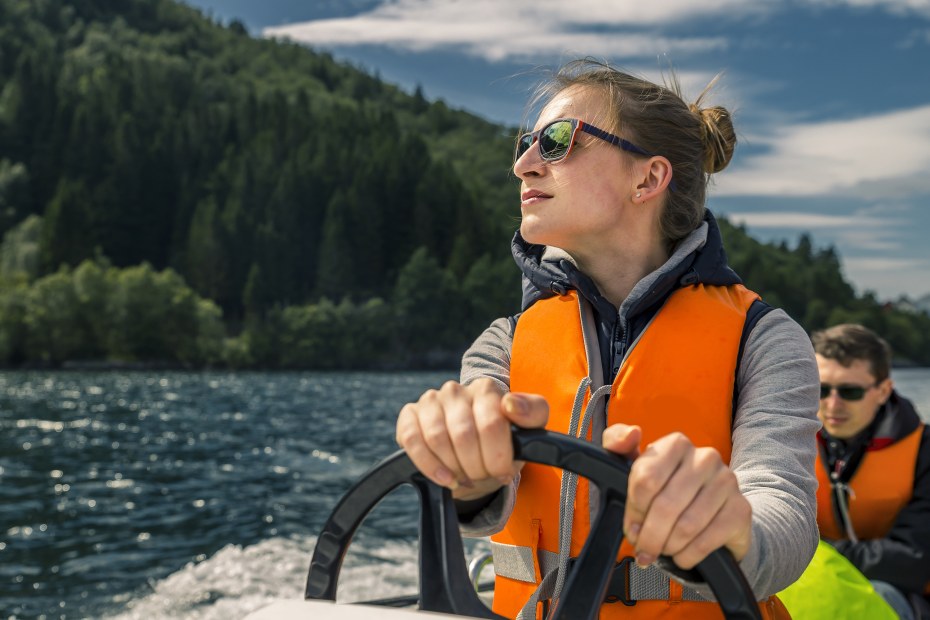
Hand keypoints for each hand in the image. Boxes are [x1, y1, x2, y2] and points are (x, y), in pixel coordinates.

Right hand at [396, 378, 548, 500]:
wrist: (477, 453)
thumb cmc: (503, 440)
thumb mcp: (529, 428)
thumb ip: (533, 412)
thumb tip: (510, 405)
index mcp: (485, 388)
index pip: (491, 424)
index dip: (497, 457)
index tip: (503, 472)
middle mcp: (455, 390)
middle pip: (463, 435)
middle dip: (476, 466)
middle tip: (483, 476)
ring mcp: (430, 401)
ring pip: (437, 438)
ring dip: (454, 468)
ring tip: (465, 477)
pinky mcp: (409, 415)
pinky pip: (412, 440)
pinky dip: (428, 465)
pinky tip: (444, 477)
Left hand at [603, 425, 751, 569]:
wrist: (715, 513)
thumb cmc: (667, 490)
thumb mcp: (637, 467)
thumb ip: (617, 444)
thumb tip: (631, 434)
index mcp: (676, 444)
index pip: (646, 480)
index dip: (634, 511)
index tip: (631, 528)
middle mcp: (705, 457)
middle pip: (665, 505)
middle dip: (649, 535)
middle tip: (644, 550)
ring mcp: (726, 482)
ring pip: (686, 526)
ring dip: (669, 546)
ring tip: (663, 550)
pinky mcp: (741, 509)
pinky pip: (707, 540)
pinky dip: (689, 555)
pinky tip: (683, 556)